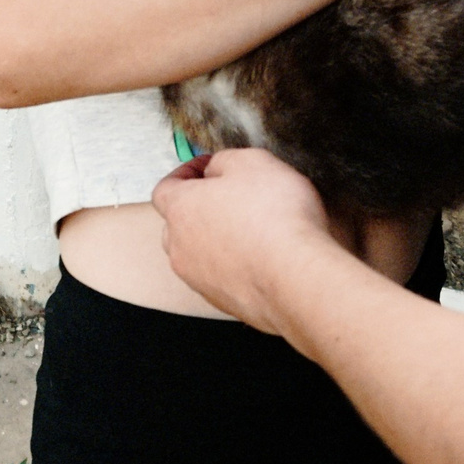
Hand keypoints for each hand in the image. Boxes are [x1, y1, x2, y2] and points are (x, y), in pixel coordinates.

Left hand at [153, 149, 340, 333]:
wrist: (298, 277)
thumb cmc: (275, 219)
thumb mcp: (252, 162)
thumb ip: (224, 161)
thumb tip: (216, 169)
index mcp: (181, 209)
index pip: (165, 188)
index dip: (186, 173)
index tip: (207, 168)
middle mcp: (181, 247)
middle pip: (177, 224)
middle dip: (199, 208)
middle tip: (229, 198)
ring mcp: (199, 279)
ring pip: (198, 253)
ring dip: (216, 239)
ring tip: (250, 229)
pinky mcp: (222, 301)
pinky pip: (220, 277)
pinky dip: (234, 265)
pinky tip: (262, 256)